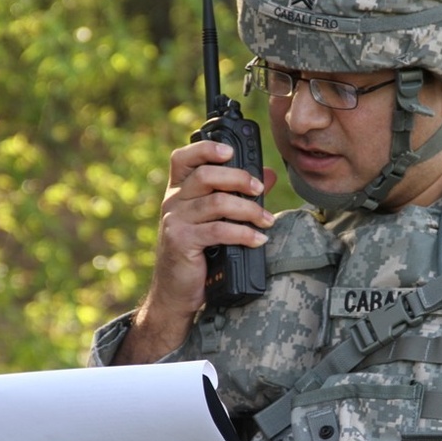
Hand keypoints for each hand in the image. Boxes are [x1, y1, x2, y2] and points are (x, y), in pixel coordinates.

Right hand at [114, 140, 276, 363]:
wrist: (175, 292)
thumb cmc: (198, 254)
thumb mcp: (215, 220)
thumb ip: (238, 196)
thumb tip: (268, 176)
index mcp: (178, 191)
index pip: (183, 158)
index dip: (205, 148)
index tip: (230, 151)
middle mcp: (173, 201)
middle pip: (206, 175)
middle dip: (238, 178)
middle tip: (260, 189)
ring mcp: (175, 221)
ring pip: (216, 202)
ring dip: (248, 210)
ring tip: (267, 221)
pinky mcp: (181, 242)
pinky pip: (218, 230)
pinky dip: (244, 234)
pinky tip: (258, 239)